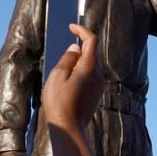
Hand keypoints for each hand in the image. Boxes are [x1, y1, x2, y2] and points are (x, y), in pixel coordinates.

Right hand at [43, 24, 101, 155]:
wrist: (68, 128)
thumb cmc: (59, 102)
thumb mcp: (57, 76)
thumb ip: (67, 59)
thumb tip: (75, 48)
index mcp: (89, 67)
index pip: (91, 41)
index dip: (82, 31)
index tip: (72, 27)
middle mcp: (98, 75)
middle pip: (91, 54)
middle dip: (78, 49)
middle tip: (62, 54)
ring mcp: (99, 86)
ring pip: (90, 66)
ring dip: (78, 63)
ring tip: (61, 74)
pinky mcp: (96, 95)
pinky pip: (89, 77)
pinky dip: (80, 74)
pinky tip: (67, 85)